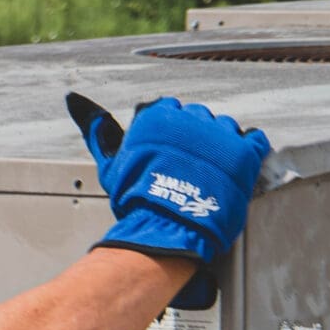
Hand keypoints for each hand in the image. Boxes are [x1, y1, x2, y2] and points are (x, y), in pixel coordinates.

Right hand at [64, 93, 271, 265]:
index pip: (173, 113)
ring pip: (226, 130)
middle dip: (198, 142)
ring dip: (222, 148)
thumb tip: (74, 99)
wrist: (164, 230)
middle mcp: (190, 118)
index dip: (173, 138)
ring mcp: (218, 134)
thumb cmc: (135, 201)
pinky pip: (254, 141)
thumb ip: (97, 129)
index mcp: (160, 115)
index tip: (171, 157)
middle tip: (191, 170)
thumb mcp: (111, 163)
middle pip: (200, 120)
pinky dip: (249, 153)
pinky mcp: (243, 154)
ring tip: (213, 175)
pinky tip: (238, 168)